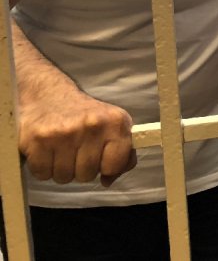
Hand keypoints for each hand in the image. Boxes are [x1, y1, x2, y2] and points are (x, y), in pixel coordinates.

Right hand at [18, 89, 135, 187]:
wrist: (49, 95)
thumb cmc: (85, 116)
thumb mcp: (113, 126)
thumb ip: (122, 154)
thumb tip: (108, 180)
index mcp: (116, 122)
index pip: (115, 165)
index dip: (107, 168)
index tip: (101, 159)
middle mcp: (92, 125)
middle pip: (87, 175)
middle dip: (81, 169)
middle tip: (76, 151)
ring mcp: (64, 132)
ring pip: (64, 177)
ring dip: (61, 169)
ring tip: (61, 149)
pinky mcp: (38, 139)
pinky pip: (43, 174)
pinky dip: (43, 168)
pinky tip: (47, 150)